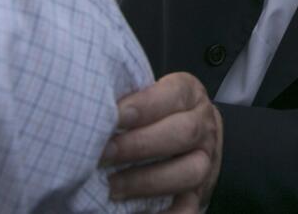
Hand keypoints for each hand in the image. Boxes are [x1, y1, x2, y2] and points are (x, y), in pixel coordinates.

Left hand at [102, 73, 221, 213]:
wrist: (194, 138)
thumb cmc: (159, 114)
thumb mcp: (152, 95)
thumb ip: (130, 99)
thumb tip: (91, 103)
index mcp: (190, 95)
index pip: (174, 95)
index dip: (144, 105)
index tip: (115, 115)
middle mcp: (204, 126)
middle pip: (183, 133)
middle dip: (140, 145)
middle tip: (105, 153)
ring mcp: (206, 161)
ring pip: (190, 171)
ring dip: (148, 181)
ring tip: (112, 187)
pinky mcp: (199, 193)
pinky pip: (189, 207)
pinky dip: (168, 213)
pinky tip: (139, 213)